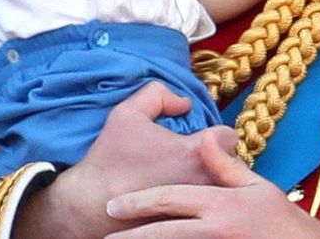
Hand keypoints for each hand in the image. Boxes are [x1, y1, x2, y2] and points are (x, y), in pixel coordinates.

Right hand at [12, 82, 237, 238]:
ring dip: (215, 183)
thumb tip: (185, 102)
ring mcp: (198, 208)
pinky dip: (203, 204)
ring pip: (223, 189)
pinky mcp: (190, 227)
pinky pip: (208, 210)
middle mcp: (204, 182)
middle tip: (198, 162)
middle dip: (220, 161)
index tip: (204, 140)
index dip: (217, 135)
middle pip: (232, 166)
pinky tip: (188, 202)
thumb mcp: (127, 114)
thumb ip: (159, 95)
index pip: (229, 138)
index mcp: (195, 153)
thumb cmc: (109, 160)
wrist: (87, 207)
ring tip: (194, 181)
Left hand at [104, 135, 319, 238]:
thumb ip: (225, 166)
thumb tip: (208, 139)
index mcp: (219, 205)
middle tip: (106, 235)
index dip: (141, 204)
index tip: (115, 208)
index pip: (172, 201)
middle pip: (163, 232)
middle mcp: (213, 228)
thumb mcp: (255, 187)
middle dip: (132, 234)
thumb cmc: (277, 218)